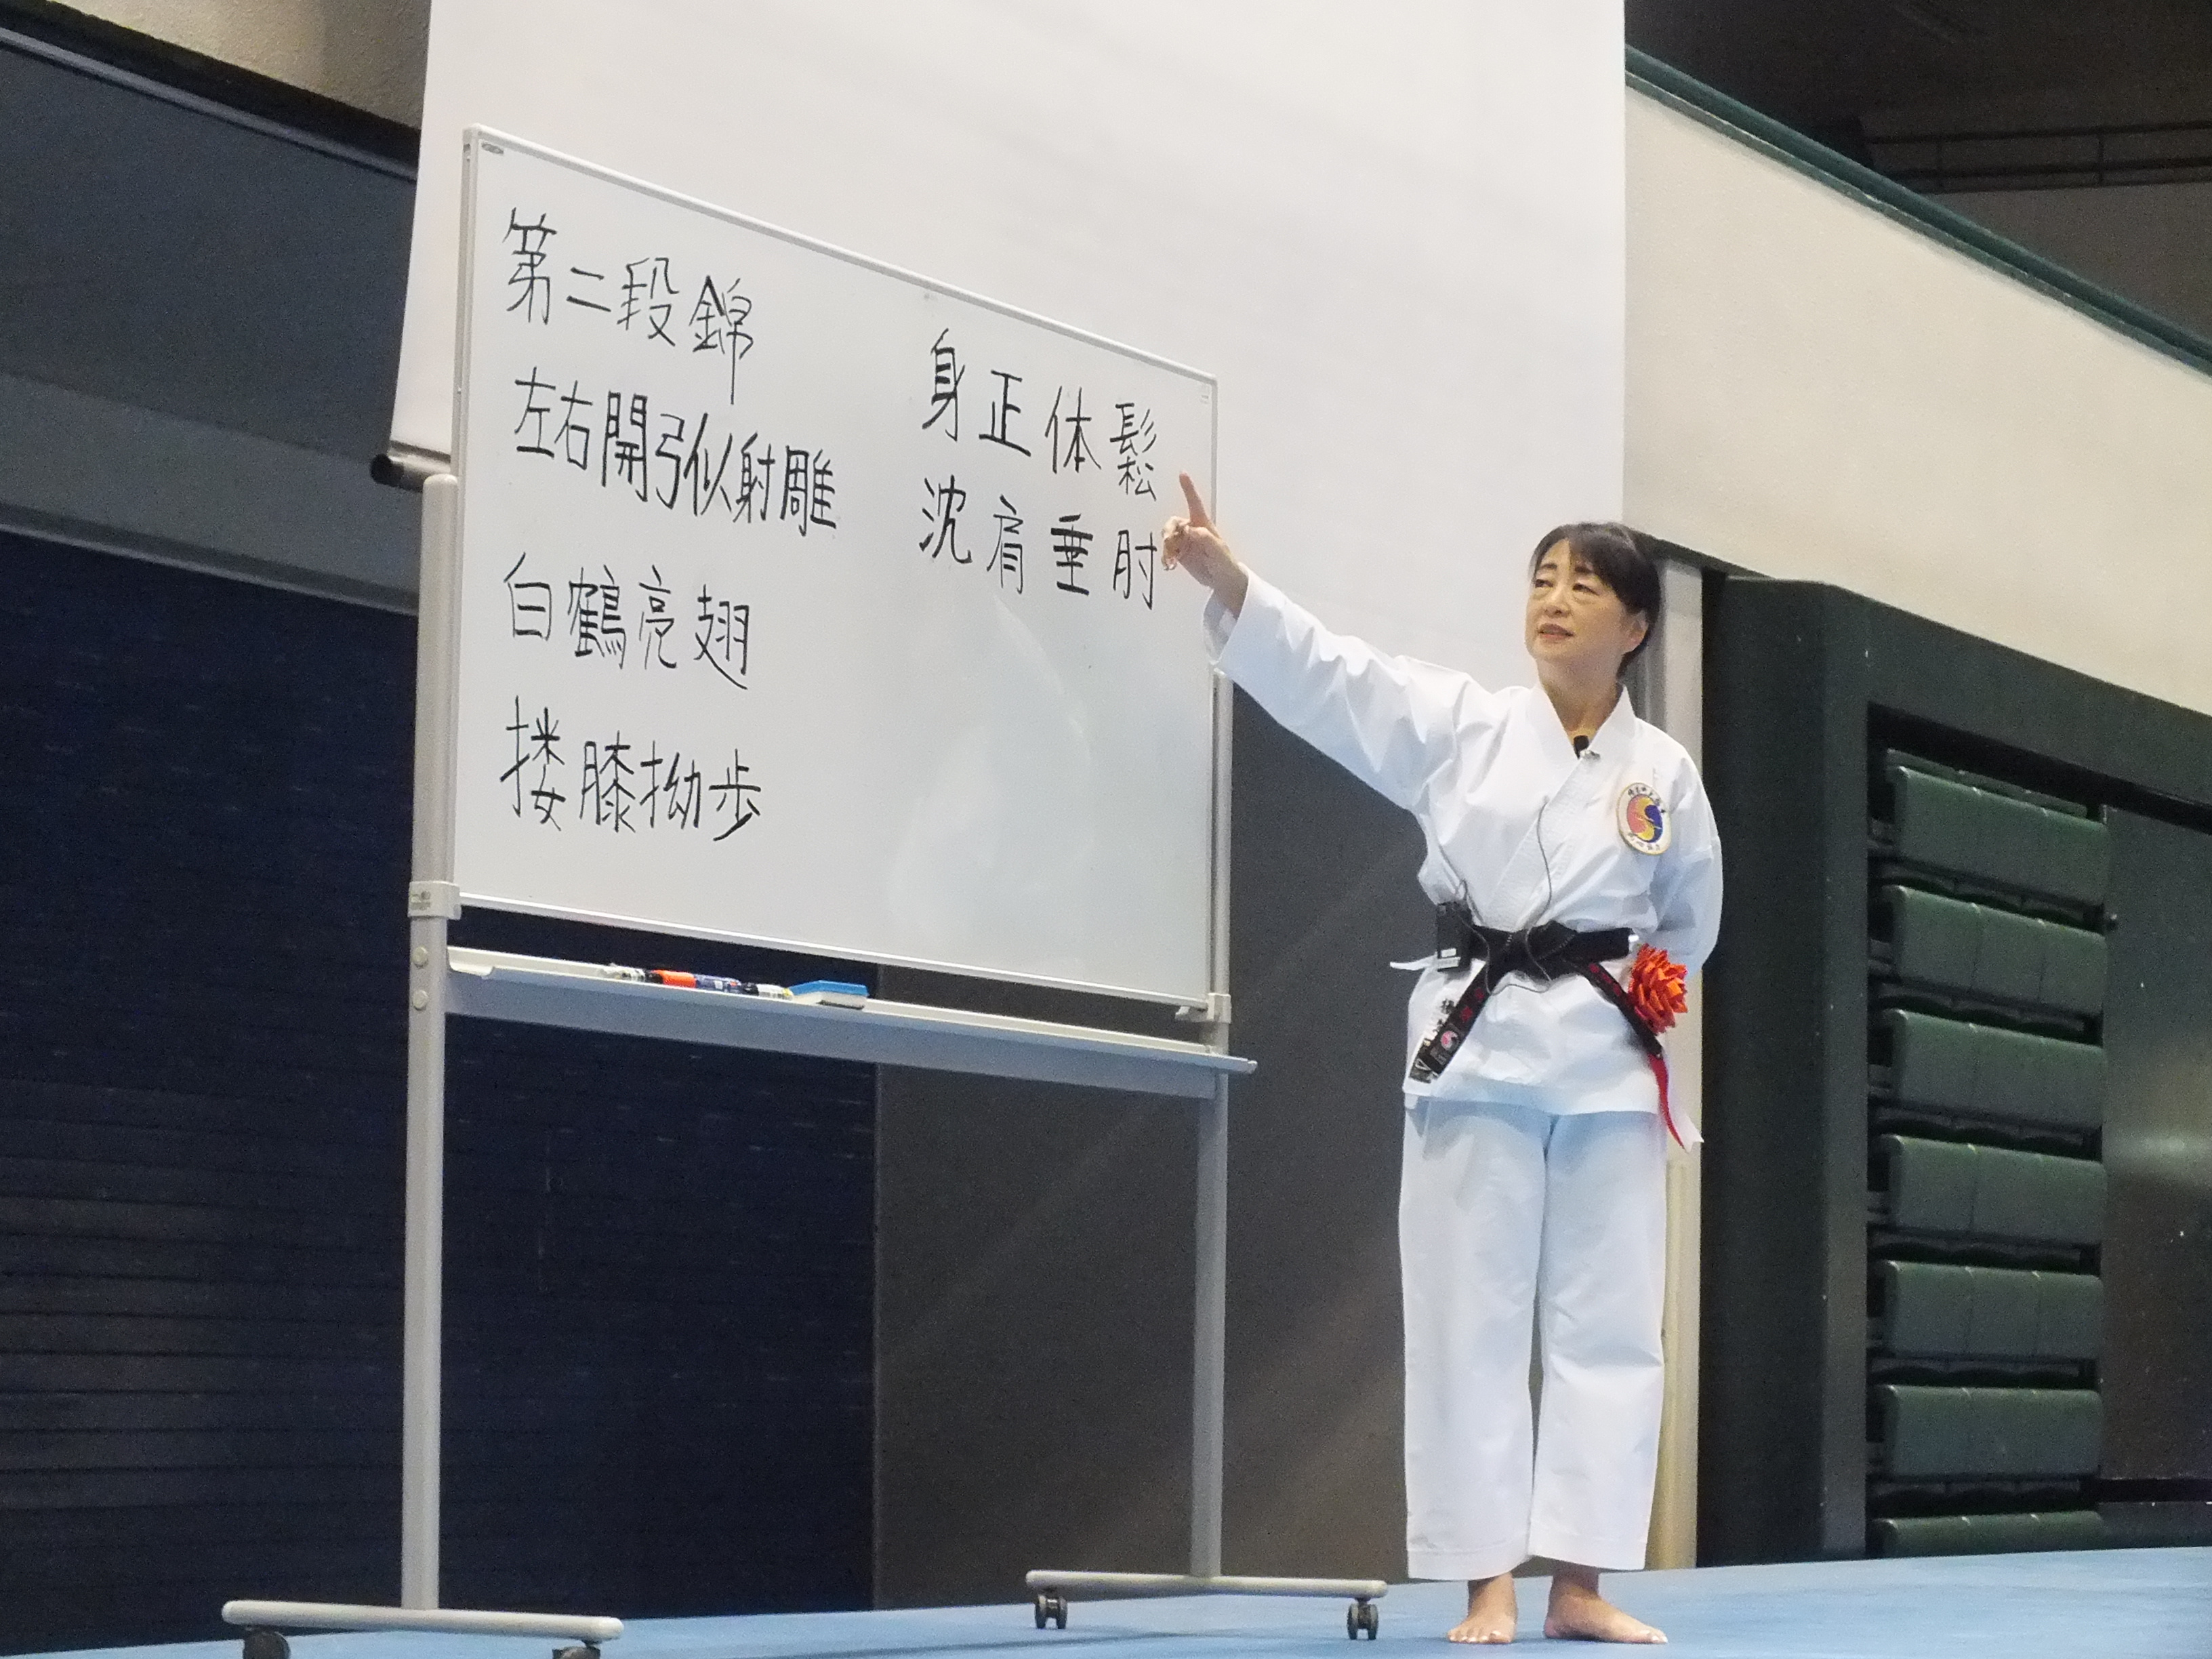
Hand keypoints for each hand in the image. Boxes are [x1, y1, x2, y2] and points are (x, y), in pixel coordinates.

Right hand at [1162, 472, 1249, 615]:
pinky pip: (1166, 550)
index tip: (1182, 474)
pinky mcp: (1179, 553)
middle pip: (1172, 523)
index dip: (1188, 488)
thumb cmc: (1225, 563)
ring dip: (1165, 547)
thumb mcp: (1218, 551)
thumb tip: (1191, 529)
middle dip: (1168, 532)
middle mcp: (1191, 530)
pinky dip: (1165, 557)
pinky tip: (1169, 565)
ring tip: (1170, 561)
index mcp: (1203, 525)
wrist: (1222, 581)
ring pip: (1167, 537)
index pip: (1194, 503)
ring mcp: (1184, 541)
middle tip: (1167, 543)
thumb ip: (1206, 539)